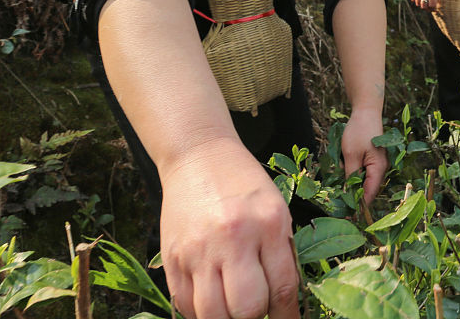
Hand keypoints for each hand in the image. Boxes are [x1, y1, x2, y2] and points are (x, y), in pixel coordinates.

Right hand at [159, 137, 299, 318]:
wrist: (199, 157)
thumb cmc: (244, 185)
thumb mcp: (275, 210)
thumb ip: (280, 254)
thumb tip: (283, 304)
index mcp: (268, 224)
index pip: (282, 288)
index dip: (286, 315)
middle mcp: (233, 238)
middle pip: (247, 308)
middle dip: (256, 317)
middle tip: (256, 310)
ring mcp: (199, 250)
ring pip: (212, 315)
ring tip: (233, 309)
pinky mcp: (172, 258)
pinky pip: (185, 305)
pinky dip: (200, 313)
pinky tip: (212, 302)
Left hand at [341, 107, 387, 206]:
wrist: (366, 111)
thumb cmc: (360, 131)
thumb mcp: (351, 154)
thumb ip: (351, 175)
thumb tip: (349, 194)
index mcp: (378, 169)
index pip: (370, 194)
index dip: (359, 206)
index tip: (348, 216)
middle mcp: (380, 168)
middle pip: (367, 189)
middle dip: (353, 194)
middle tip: (339, 201)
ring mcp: (376, 163)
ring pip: (363, 180)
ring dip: (352, 181)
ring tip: (340, 176)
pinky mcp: (371, 158)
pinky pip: (362, 171)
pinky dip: (353, 172)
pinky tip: (343, 166)